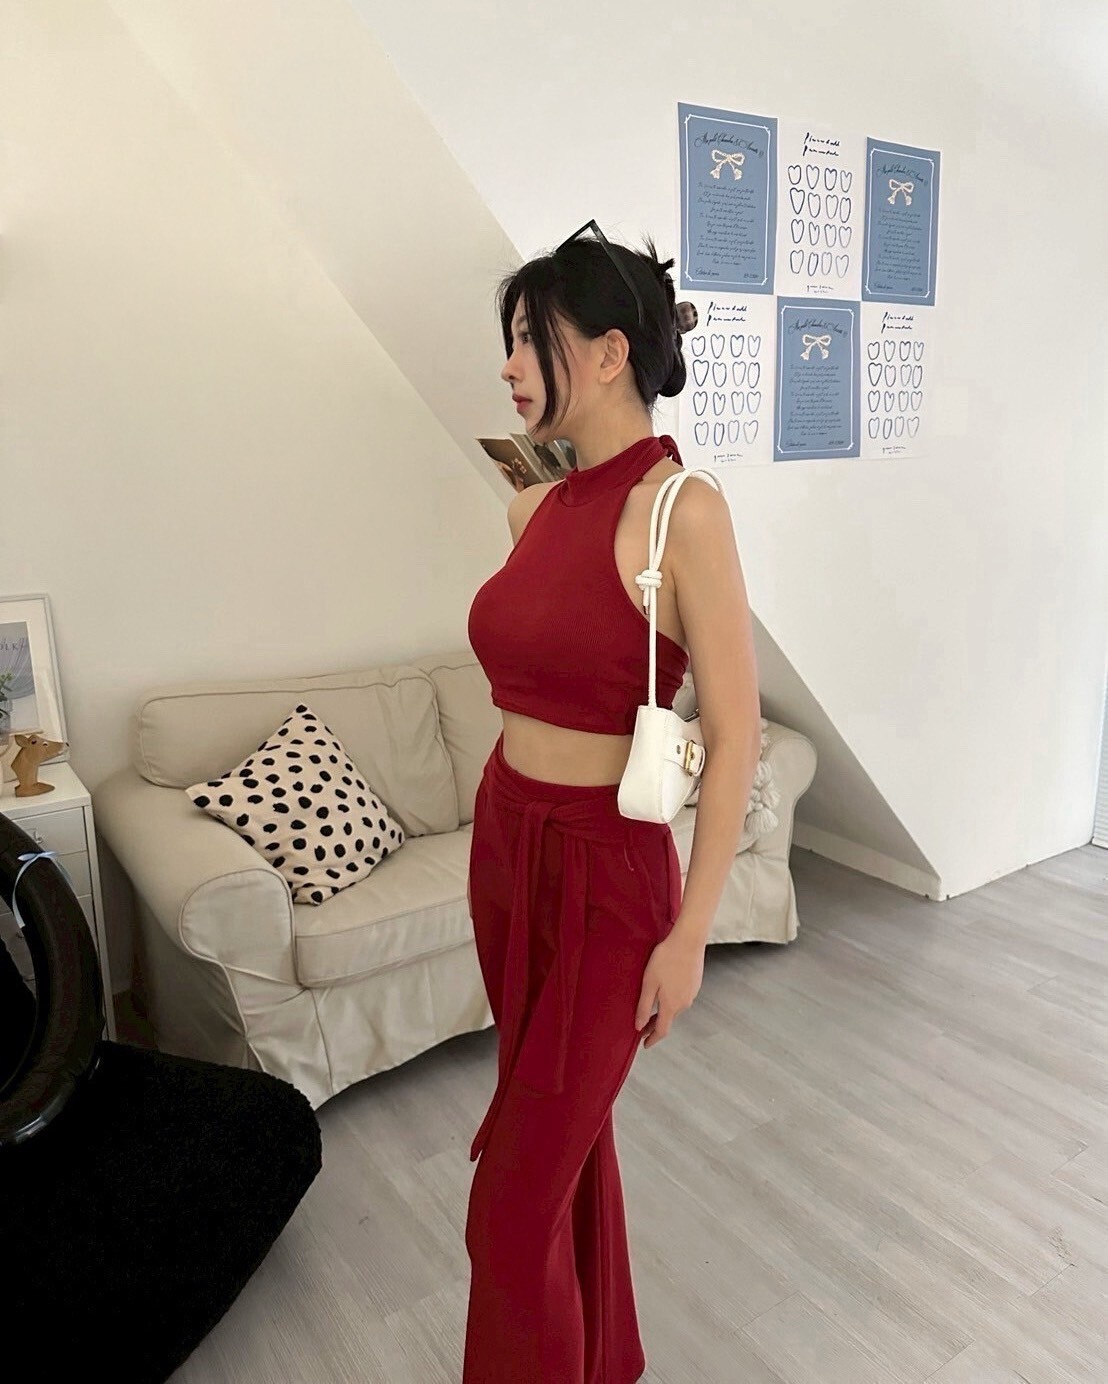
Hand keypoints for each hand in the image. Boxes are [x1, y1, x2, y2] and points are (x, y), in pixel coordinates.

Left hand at [635, 925, 704, 1048]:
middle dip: (655, 1025)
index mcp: (671, 1005)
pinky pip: (681, 998)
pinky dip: (671, 1000)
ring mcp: (692, 994)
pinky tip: (665, 991)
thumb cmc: (666, 959)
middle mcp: (684, 1004)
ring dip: (663, 1011)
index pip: (661, 1030)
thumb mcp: (649, 983)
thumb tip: (638, 1026)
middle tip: (642, 1026)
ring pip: (675, 1008)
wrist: (688, 941)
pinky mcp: (695, 984)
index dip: (652, 1039)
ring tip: (651, 1008)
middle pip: (668, 1019)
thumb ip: (643, 1006)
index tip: (645, 1044)